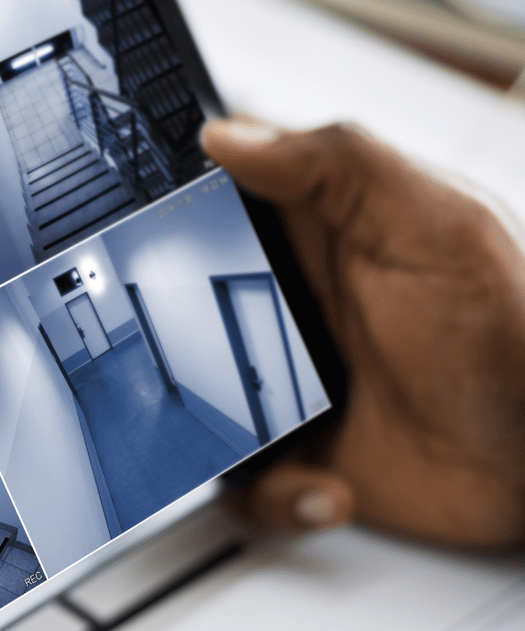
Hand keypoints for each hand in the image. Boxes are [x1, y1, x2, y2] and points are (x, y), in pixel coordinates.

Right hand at [202, 119, 524, 547]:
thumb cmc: (517, 333)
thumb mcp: (437, 225)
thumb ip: (339, 165)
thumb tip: (230, 135)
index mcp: (323, 235)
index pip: (220, 199)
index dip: (171, 207)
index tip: (143, 228)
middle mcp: (296, 307)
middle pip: (180, 310)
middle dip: (169, 341)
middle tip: (195, 358)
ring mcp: (290, 383)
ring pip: (196, 405)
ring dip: (219, 436)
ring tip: (274, 440)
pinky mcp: (300, 456)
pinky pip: (244, 484)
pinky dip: (276, 496)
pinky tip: (327, 485)